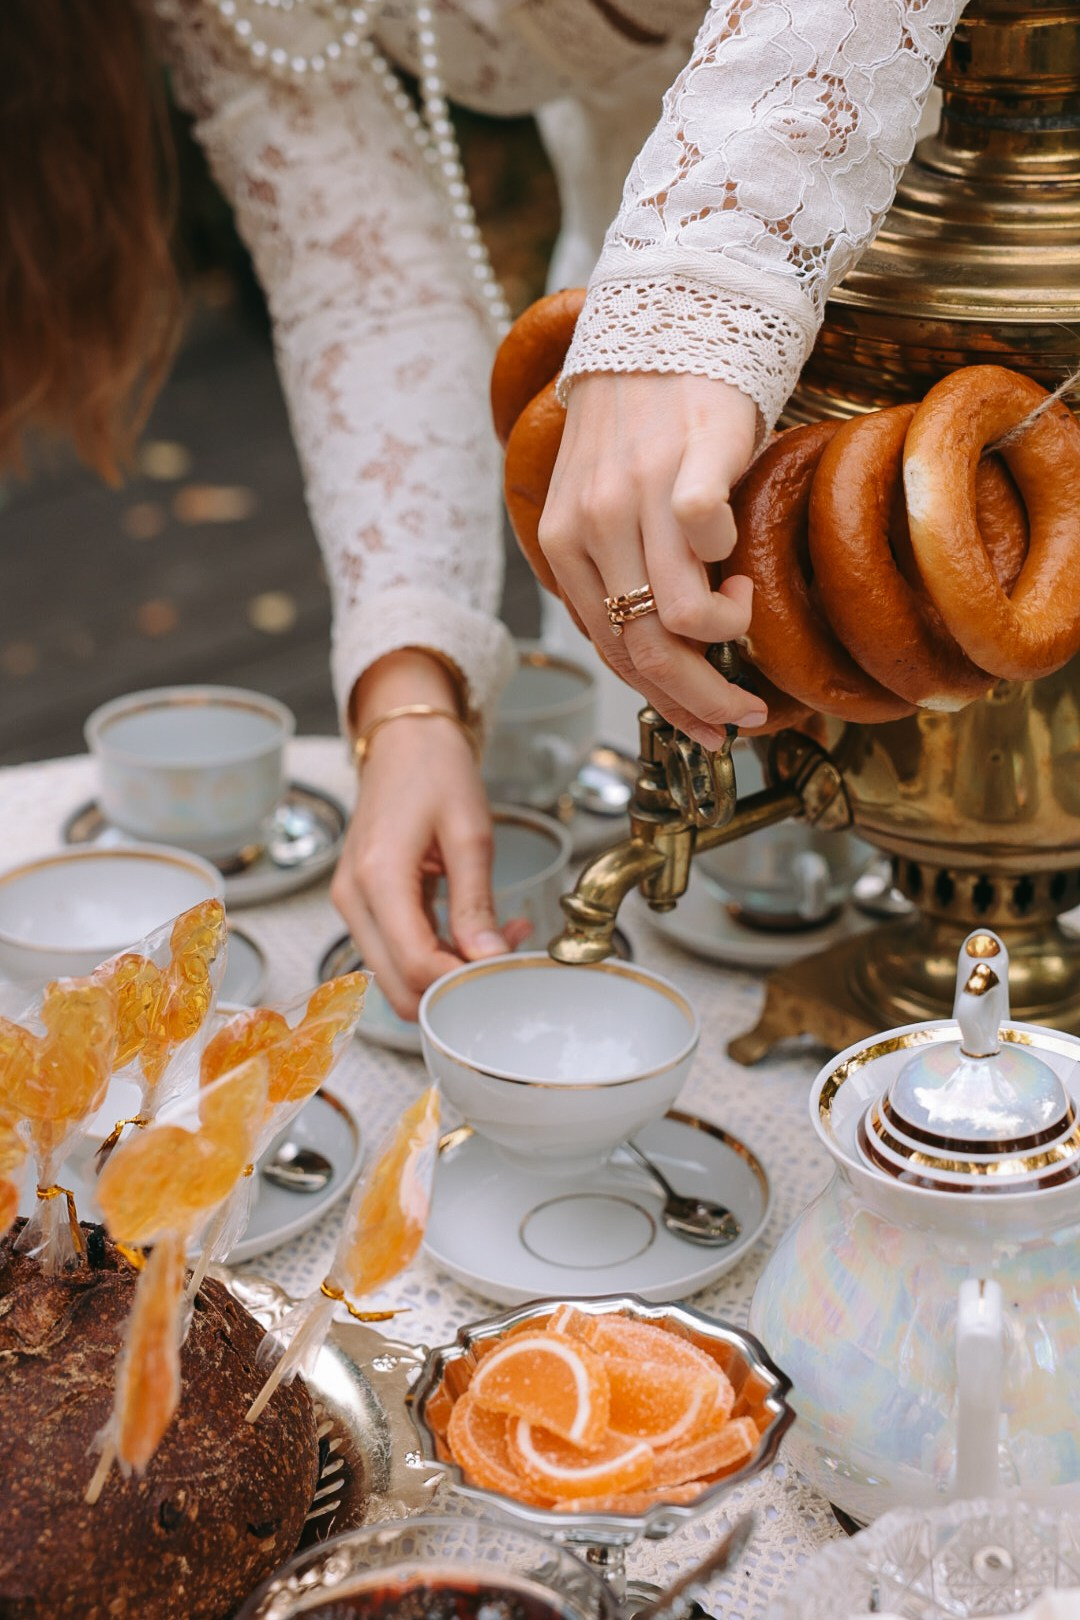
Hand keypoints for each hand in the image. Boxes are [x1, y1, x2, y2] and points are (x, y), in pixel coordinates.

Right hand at [331, 652, 528, 1018]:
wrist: (404, 740)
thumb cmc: (435, 771)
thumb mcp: (469, 833)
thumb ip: (476, 903)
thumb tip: (487, 960)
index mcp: (378, 877)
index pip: (417, 964)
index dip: (463, 981)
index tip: (506, 966)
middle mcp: (353, 898)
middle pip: (399, 987)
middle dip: (453, 988)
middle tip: (503, 956)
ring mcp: (353, 903)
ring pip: (396, 978)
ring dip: (446, 974)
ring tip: (497, 937)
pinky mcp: (363, 904)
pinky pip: (396, 952)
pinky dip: (435, 956)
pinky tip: (474, 932)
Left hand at [538, 372, 767, 742]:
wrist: (666, 319)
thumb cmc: (642, 423)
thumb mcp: (607, 505)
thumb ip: (619, 571)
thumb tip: (660, 653)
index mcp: (565, 544)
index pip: (613, 653)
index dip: (666, 705)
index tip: (708, 728)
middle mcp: (592, 525)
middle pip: (644, 651)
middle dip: (701, 699)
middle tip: (743, 713)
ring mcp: (635, 494)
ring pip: (675, 615)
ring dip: (724, 633)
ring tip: (740, 606)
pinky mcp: (686, 459)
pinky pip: (701, 534)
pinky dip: (725, 557)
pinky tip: (735, 555)